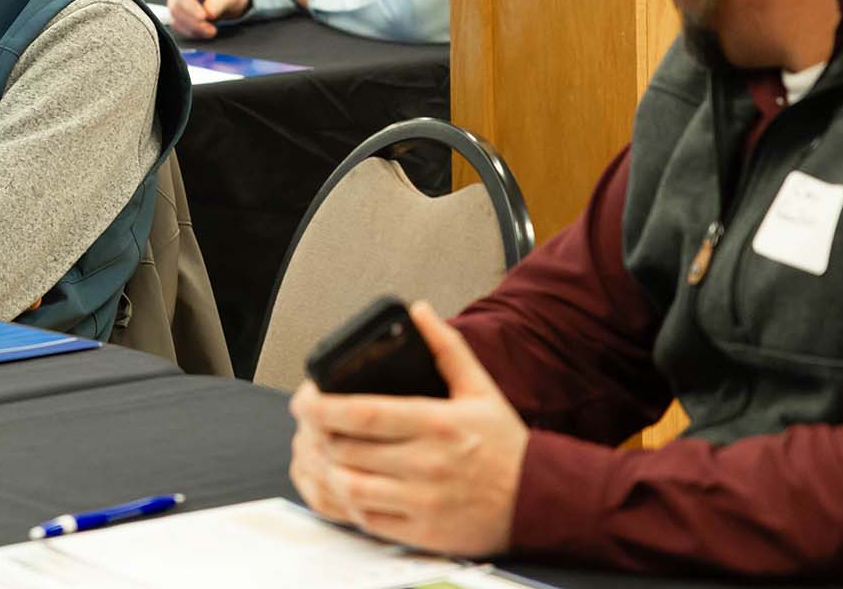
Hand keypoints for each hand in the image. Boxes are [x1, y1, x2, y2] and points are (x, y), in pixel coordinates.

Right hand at [166, 0, 250, 39]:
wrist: (228, 0)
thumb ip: (220, 1)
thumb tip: (208, 13)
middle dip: (191, 8)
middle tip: (205, 19)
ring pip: (175, 10)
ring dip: (192, 23)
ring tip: (211, 31)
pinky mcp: (176, 12)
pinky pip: (177, 23)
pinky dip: (190, 30)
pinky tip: (205, 32)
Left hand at [288, 301, 525, 557]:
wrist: (539, 500)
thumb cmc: (505, 444)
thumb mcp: (480, 387)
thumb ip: (446, 347)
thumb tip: (417, 310)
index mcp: (437, 423)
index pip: (363, 413)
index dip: (321, 405)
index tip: (303, 399)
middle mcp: (427, 464)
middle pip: (347, 449)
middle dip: (314, 434)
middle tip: (305, 424)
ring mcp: (422, 502)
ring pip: (349, 487)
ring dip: (322, 469)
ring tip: (314, 452)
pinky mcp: (420, 532)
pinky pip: (365, 520)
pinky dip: (341, 502)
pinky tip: (335, 484)